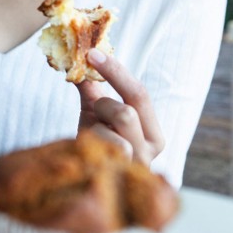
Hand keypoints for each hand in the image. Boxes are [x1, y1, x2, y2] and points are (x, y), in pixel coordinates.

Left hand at [76, 49, 164, 165]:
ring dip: (95, 130)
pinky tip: (86, 152)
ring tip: (92, 138)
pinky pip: (98, 153)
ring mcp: (133, 169)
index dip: (115, 71)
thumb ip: (93, 86)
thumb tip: (80, 55)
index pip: (140, 95)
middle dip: (103, 107)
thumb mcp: (95, 112)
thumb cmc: (93, 143)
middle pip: (127, 114)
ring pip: (112, 137)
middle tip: (94, 112)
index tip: (92, 53)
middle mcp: (149, 153)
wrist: (79, 176)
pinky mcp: (116, 179)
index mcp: (153, 134)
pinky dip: (88, 145)